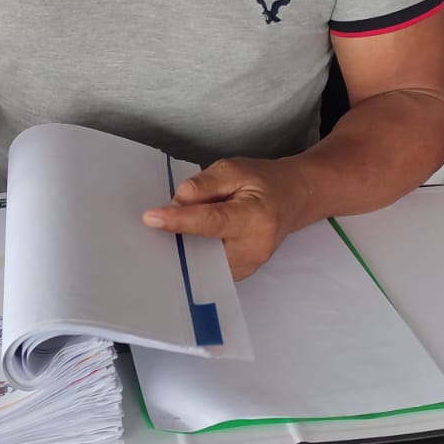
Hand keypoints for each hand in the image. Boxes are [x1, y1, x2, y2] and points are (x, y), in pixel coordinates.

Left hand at [141, 157, 312, 279]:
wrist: (293, 199)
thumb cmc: (264, 182)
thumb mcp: (235, 169)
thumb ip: (205, 183)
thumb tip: (177, 201)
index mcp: (255, 217)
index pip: (211, 221)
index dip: (179, 220)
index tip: (150, 218)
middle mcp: (254, 248)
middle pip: (203, 250)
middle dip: (177, 240)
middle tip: (152, 226)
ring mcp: (249, 266)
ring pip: (203, 264)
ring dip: (184, 250)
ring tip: (168, 232)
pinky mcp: (241, 274)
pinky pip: (209, 269)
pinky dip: (194, 256)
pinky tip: (184, 242)